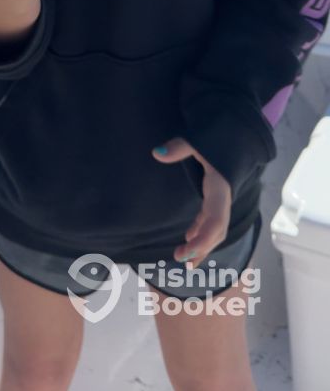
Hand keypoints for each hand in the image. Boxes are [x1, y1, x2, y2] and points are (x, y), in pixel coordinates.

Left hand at [151, 136, 231, 267]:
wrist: (234, 128)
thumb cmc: (216, 133)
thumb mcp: (199, 138)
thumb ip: (180, 146)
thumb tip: (157, 153)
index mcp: (220, 186)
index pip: (215, 219)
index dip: (203, 239)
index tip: (186, 252)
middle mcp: (223, 195)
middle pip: (217, 229)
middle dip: (203, 248)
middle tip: (183, 262)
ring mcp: (221, 196)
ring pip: (216, 227)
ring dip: (202, 243)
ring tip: (186, 259)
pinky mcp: (216, 193)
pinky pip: (211, 218)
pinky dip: (201, 230)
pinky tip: (189, 237)